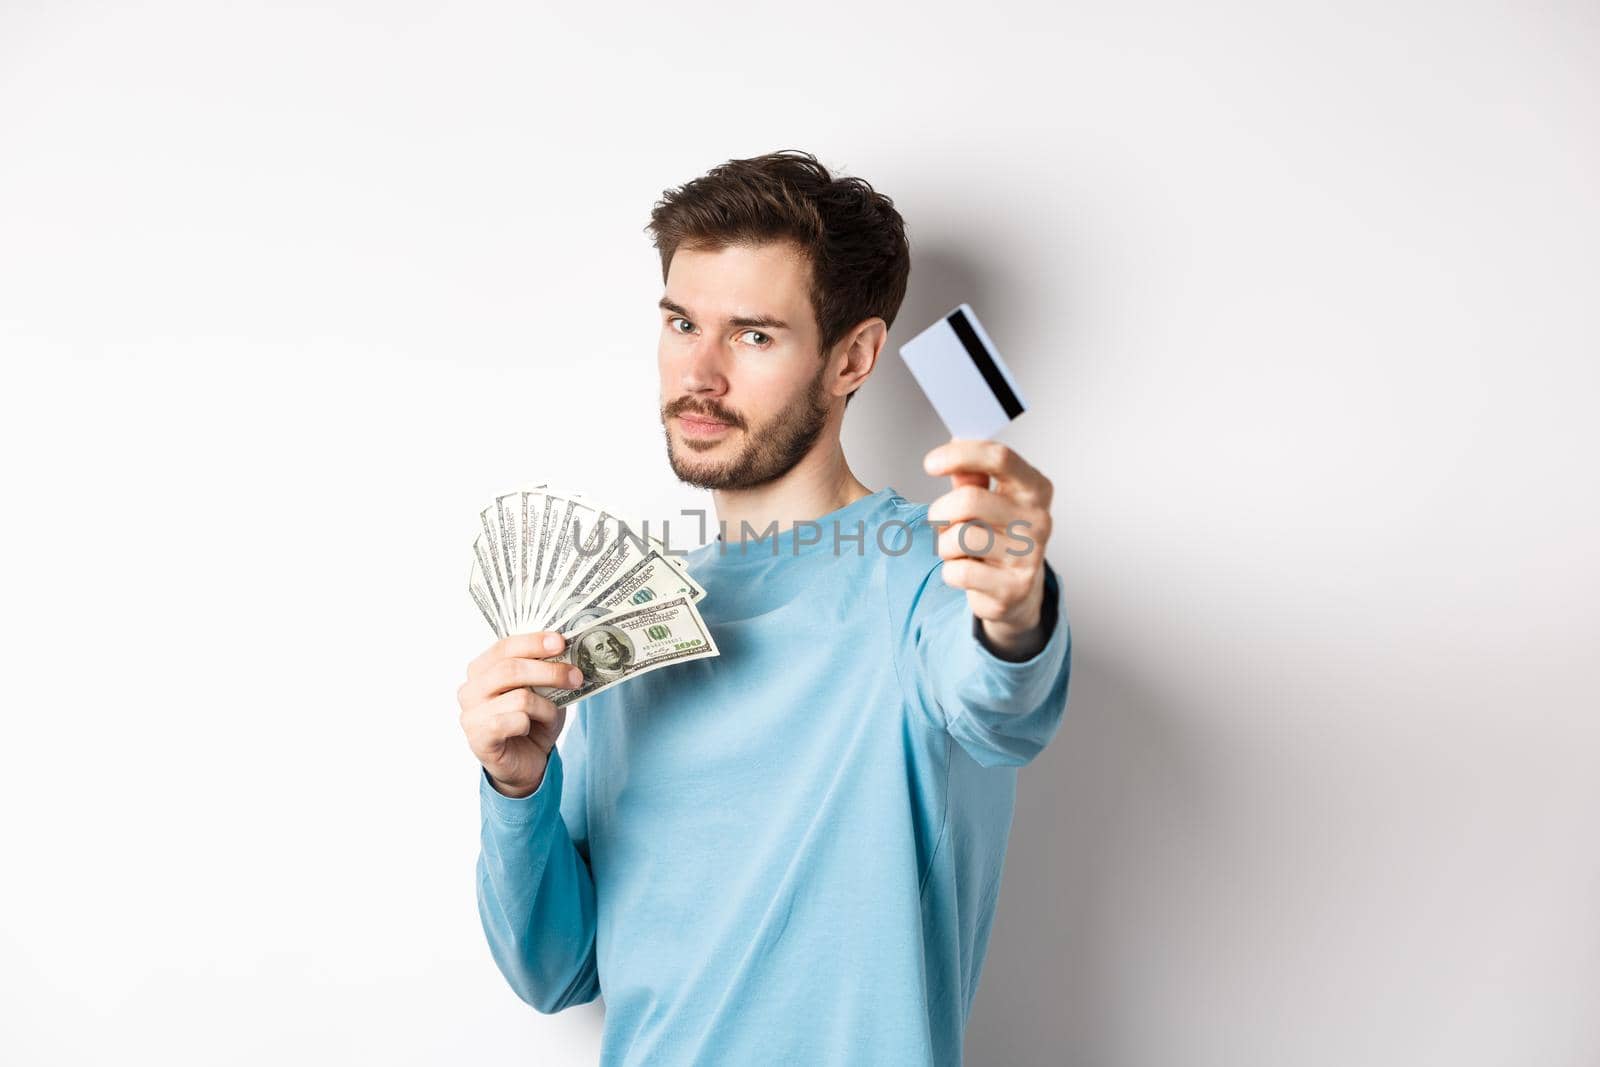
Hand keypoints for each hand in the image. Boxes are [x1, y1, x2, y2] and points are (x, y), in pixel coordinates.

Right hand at [457, 631, 586, 797]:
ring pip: (519, 698)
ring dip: (546, 707)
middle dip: (549, 671)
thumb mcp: (544, 691)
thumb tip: (567, 651)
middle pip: (510, 669)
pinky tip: (528, 730)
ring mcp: (470, 714)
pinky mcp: (478, 738)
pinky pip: (513, 722)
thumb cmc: (533, 721)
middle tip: (575, 676)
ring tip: (550, 715)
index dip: (533, 642)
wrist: (526, 762)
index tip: (560, 642)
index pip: (504, 647)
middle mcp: (470, 689)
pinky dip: (530, 724)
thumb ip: (546, 670)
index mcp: (482, 669)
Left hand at [923, 438, 1055, 658]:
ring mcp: (1029, 555)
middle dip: (941, 511)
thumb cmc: (999, 536)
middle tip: (940, 521)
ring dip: (945, 544)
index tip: (930, 463)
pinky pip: (959, 572)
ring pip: (960, 538)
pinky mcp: (1013, 587)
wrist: (1018, 591)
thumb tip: (957, 440)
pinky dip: (950, 571)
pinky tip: (966, 571)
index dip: (960, 455)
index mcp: (1035, 488)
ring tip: (957, 549)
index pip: (999, 457)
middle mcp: (1038, 519)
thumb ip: (972, 474)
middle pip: (969, 500)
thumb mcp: (990, 499)